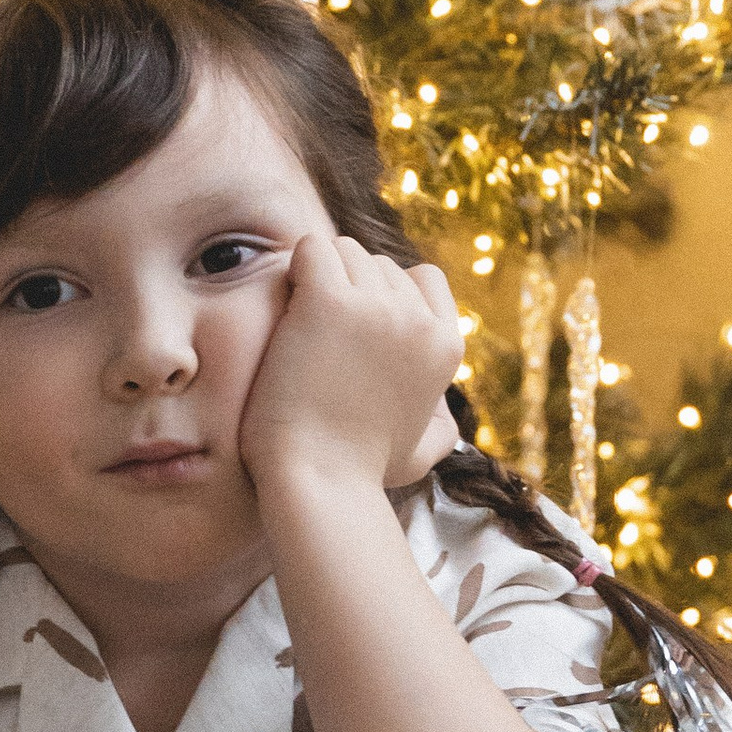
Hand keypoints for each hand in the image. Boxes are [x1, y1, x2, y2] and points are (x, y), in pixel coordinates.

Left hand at [238, 231, 464, 500]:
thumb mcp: (423, 450)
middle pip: (377, 263)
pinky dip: (294, 268)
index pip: (422, 277)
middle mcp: (419, 320)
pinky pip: (310, 249)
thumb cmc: (360, 474)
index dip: (385, 293)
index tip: (354, 326)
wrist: (319, 483)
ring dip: (316, 279)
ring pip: (343, 250)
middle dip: (345, 287)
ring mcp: (377, 307)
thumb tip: (445, 410)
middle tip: (316, 336)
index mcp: (447, 345)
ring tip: (298, 328)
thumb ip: (441, 422)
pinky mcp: (329, 302)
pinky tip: (284, 307)